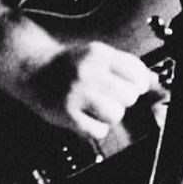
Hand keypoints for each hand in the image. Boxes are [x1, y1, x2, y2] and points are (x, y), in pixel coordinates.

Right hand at [21, 41, 160, 139]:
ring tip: (98, 108)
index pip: (136, 72)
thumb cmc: (66, 64)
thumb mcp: (95, 55)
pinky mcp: (67, 113)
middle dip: (123, 99)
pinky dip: (97, 128)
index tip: (135, 86)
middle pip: (129, 95)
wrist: (31, 68)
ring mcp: (77, 93)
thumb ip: (122, 66)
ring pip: (116, 114)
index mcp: (98, 54)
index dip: (139, 83)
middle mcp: (89, 71)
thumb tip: (151, 82)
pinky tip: (87, 118)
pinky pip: (98, 130)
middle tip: (110, 97)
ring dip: (110, 115)